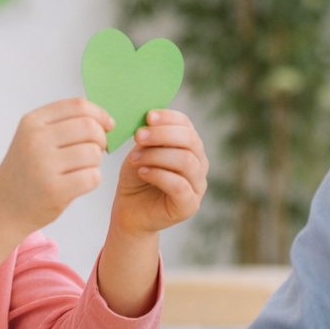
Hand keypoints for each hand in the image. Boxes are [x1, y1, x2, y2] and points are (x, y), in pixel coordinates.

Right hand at [0, 98, 114, 234]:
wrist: (3, 206)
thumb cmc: (26, 171)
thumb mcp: (34, 137)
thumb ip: (64, 124)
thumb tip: (105, 121)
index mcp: (32, 122)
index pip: (78, 105)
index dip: (99, 114)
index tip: (107, 125)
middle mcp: (36, 140)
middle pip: (89, 127)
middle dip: (101, 139)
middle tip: (95, 151)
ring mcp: (44, 165)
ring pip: (93, 153)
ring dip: (95, 162)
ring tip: (80, 169)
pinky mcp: (54, 190)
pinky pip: (92, 177)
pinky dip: (92, 179)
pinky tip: (78, 183)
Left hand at [111, 110, 207, 235]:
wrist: (130, 211)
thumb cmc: (136, 179)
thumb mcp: (140, 152)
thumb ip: (148, 137)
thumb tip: (150, 118)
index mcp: (189, 147)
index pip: (187, 125)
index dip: (169, 118)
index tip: (148, 117)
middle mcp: (199, 164)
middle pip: (191, 141)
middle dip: (162, 135)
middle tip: (138, 136)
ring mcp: (198, 186)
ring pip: (187, 161)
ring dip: (157, 156)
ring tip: (135, 159)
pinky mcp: (190, 205)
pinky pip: (180, 185)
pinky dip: (159, 175)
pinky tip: (143, 173)